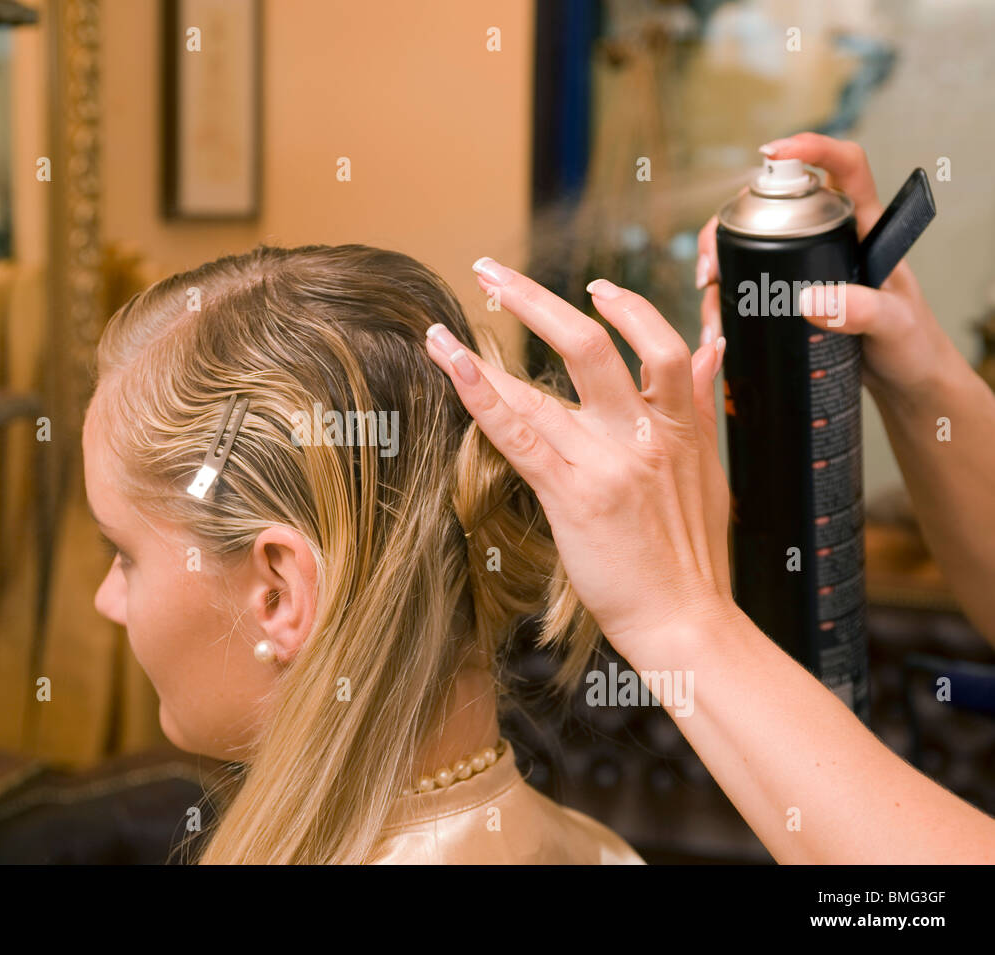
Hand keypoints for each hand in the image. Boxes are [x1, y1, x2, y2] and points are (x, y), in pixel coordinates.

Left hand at [425, 258, 735, 652]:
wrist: (686, 620)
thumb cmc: (694, 556)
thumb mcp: (711, 471)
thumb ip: (700, 404)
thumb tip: (713, 349)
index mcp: (680, 427)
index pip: (660, 344)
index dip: (628, 307)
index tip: (595, 288)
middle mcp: (642, 435)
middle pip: (589, 346)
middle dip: (533, 301)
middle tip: (491, 273)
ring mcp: (606, 463)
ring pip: (541, 389)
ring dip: (484, 353)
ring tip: (447, 326)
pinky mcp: (572, 495)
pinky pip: (520, 435)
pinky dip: (483, 396)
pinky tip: (453, 367)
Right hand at [696, 132, 955, 400]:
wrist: (903, 379)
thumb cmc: (911, 345)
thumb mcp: (894, 326)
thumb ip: (863, 311)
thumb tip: (810, 300)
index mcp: (865, 227)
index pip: (845, 167)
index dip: (812, 148)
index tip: (773, 152)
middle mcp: (830, 237)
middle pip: (771, 206)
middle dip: (729, 227)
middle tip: (712, 266)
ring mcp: (805, 265)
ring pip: (748, 246)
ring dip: (718, 267)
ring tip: (707, 299)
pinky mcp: (788, 295)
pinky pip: (746, 285)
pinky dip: (722, 301)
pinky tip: (714, 326)